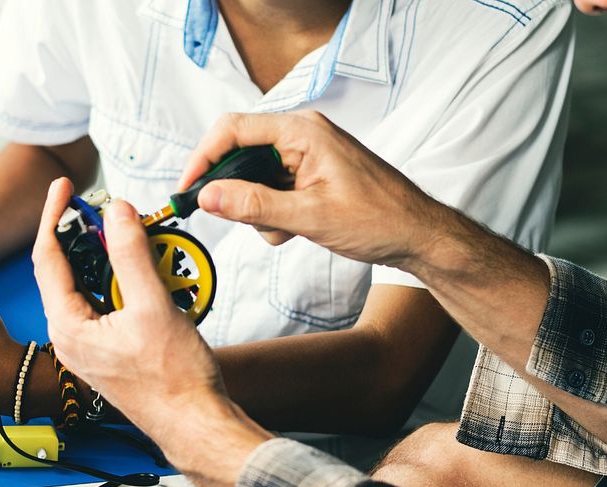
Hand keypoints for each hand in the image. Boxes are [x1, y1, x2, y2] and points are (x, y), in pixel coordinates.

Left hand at [32, 178, 270, 486]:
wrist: (195, 422)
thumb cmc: (174, 380)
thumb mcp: (153, 306)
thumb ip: (131, 254)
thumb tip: (116, 213)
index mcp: (68, 327)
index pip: (48, 257)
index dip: (54, 215)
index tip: (63, 187)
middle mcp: (70, 339)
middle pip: (65, 270)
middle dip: (85, 235)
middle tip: (107, 209)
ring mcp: (88, 347)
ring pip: (87, 288)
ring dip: (108, 260)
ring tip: (132, 239)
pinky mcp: (108, 352)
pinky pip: (105, 305)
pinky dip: (121, 283)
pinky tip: (146, 274)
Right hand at [177, 111, 446, 267]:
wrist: (418, 236)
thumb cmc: (380, 219)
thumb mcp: (309, 216)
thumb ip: (254, 204)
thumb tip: (210, 196)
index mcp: (302, 132)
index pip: (233, 130)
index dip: (203, 159)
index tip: (187, 190)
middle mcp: (302, 136)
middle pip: (240, 154)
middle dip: (236, 193)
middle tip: (234, 219)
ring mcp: (307, 156)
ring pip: (255, 178)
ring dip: (259, 210)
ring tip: (287, 229)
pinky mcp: (311, 176)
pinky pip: (273, 189)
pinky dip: (274, 214)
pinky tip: (296, 229)